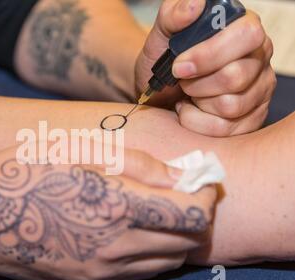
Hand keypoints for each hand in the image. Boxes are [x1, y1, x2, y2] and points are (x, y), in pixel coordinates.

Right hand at [0, 147, 216, 279]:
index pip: (192, 214)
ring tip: (154, 209)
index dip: (206, 194)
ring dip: (173, 235)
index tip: (200, 178)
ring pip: (165, 261)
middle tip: (179, 191)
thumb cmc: (22, 173)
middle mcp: (115, 248)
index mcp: (115, 207)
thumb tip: (178, 174)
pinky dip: (149, 253)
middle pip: (186, 241)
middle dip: (194, 215)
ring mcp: (101, 272)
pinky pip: (137, 273)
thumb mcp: (75, 149)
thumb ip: (134, 163)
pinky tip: (128, 229)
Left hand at [135, 0, 275, 136]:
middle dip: (197, 84)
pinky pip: (225, 128)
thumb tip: (194, 4)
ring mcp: (259, 90)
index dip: (209, 54)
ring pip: (231, 105)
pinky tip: (192, 110)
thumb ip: (173, 15)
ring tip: (189, 94)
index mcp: (243, 30)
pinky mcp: (251, 118)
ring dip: (198, 103)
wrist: (159, 92)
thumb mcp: (161, 36)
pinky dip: (197, 123)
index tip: (179, 65)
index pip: (245, 36)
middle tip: (182, 80)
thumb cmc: (165, 61)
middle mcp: (258, 59)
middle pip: (235, 77)